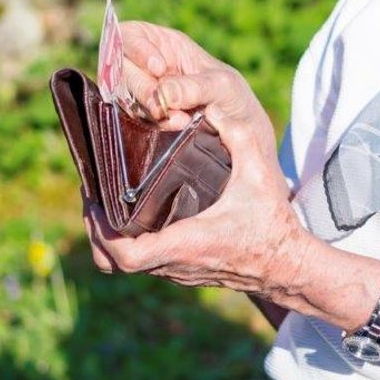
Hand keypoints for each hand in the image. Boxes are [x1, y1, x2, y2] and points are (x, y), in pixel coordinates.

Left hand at [85, 28, 308, 295]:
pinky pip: (141, 263)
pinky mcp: (182, 271)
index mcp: (185, 243)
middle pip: (111, 262)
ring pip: (123, 266)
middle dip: (95, 231)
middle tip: (92, 196)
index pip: (126, 255)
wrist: (287, 266)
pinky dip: (126, 243)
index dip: (102, 233)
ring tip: (105, 203)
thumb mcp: (258, 176)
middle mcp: (174, 263)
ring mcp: (176, 272)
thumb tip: (214, 107)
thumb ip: (239, 138)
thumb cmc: (272, 224)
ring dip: (108, 238)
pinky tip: (133, 214)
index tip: (95, 203)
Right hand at [119, 20, 232, 129]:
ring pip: (123, 95)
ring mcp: (142, 90)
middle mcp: (147, 65)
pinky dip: (153, 123)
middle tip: (163, 103)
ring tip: (180, 118)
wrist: (240, 127)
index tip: (159, 68)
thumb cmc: (232, 94)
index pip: (130, 35)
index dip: (137, 49)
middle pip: (120, 68)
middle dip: (141, 87)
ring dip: (148, 108)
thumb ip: (194, 87)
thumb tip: (163, 94)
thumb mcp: (221, 85)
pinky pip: (134, 118)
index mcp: (164, 44)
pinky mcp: (143, 115)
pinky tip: (176, 124)